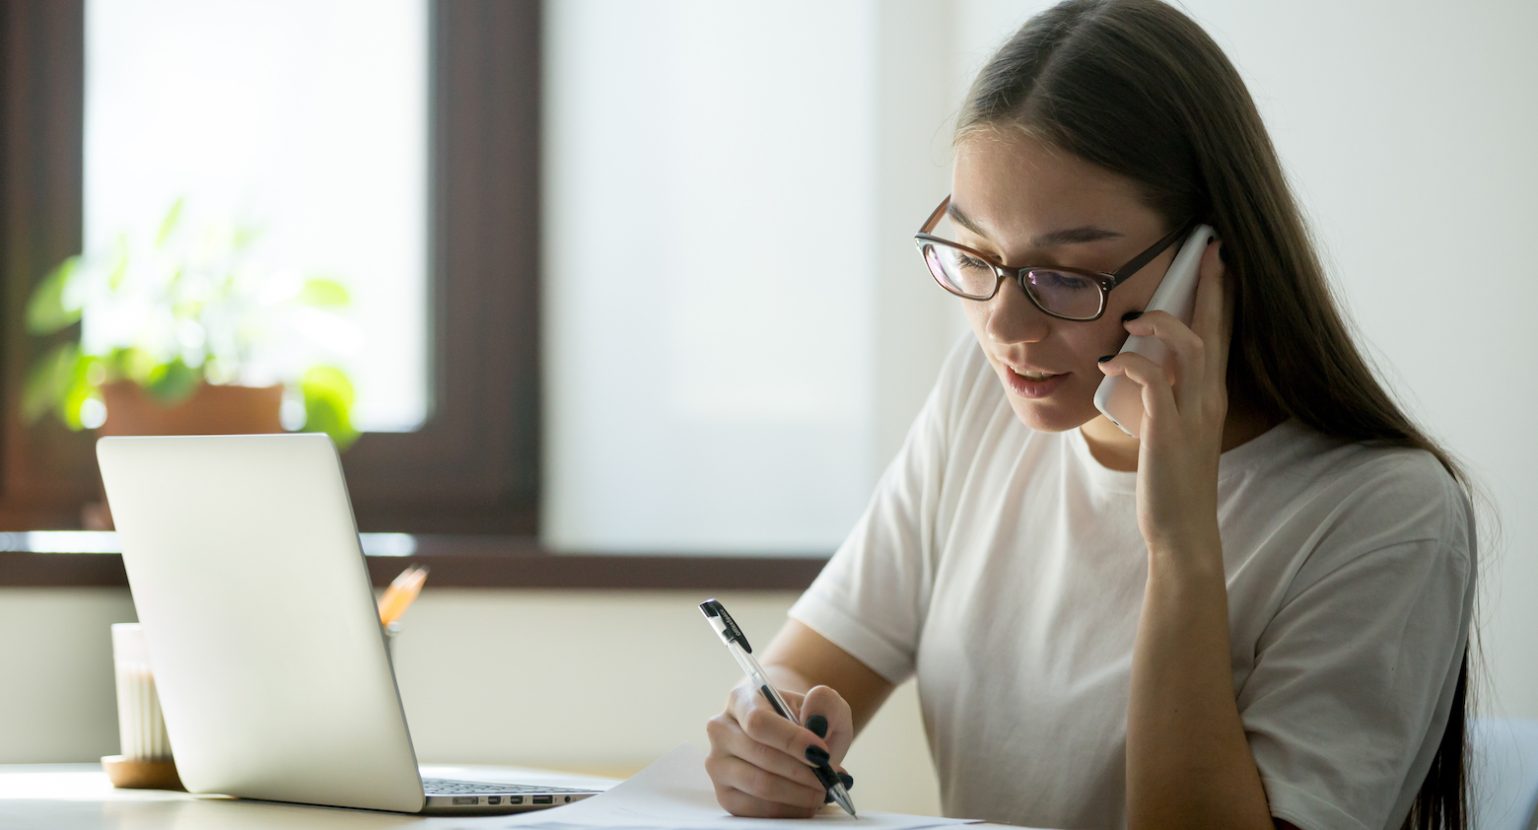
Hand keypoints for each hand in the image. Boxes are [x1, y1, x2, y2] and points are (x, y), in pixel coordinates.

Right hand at [704, 682, 852, 817]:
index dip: (791, 740)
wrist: (792, 739)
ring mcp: (719, 764)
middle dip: (802, 771)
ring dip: (799, 793)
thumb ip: (825, 703)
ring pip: (759, 785)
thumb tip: (815, 717)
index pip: (758, 721)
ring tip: (822, 790)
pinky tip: (806, 801)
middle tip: (829, 778)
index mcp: (741, 699)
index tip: (821, 753)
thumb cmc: (806, 720)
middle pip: (759, 755)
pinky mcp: (725, 795)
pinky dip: (788, 809)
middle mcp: (721, 730)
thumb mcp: (824, 705)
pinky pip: (756, 809)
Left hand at [1096, 238, 1230, 556]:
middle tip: (1207, 250)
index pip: (1222, 336)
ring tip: (1133, 320)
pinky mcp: (1168, 430)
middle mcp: (1209, 399)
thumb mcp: (1172, 429)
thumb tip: (1139, 371)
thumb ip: (1164, 398)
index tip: (1219, 262)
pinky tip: (1110, 365)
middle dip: (1210, 288)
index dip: (1221, 298)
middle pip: (1215, 330)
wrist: (1182, 530)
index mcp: (1211, 396)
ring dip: (1162, 325)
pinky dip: (1132, 366)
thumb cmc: (1172, 481)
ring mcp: (1192, 414)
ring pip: (1191, 349)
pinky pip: (1153, 383)